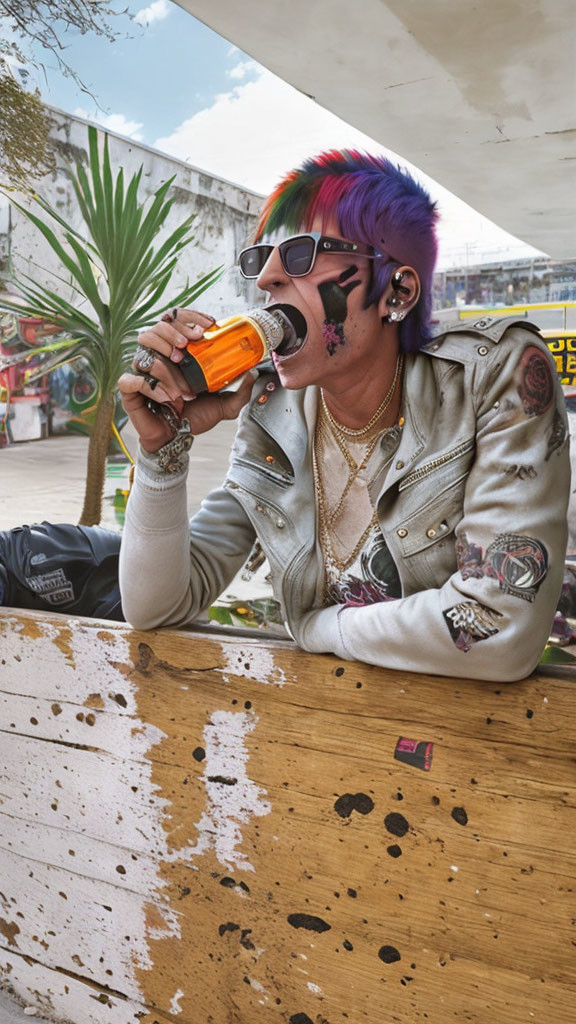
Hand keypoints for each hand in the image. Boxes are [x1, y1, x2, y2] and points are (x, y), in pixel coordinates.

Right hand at [118, 308, 255, 451]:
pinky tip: (168, 399)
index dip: (190, 316)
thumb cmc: (194, 418)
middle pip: (156, 328)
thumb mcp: (224, 405)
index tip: (208, 324)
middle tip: (188, 345)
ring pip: (144, 352)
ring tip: (182, 387)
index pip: (177, 320)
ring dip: (165, 367)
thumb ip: (240, 392)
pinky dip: (151, 387)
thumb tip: (252, 374)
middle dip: (173, 332)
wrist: (176, 440)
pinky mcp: (129, 389)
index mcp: (177, 353)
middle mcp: (157, 357)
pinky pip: (132, 379)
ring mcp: (141, 371)